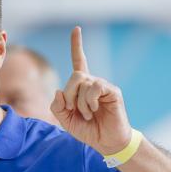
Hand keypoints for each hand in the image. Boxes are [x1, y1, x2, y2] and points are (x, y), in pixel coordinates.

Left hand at [50, 27, 131, 154]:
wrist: (107, 142)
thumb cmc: (88, 130)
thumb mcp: (66, 121)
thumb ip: (58, 107)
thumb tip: (59, 91)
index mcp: (82, 87)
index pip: (79, 61)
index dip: (77, 45)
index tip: (77, 29)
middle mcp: (93, 83)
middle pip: (75, 76)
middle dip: (70, 95)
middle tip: (74, 110)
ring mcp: (103, 86)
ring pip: (84, 83)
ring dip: (80, 103)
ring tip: (88, 114)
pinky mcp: (112, 91)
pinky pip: (95, 87)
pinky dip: (90, 101)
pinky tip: (95, 110)